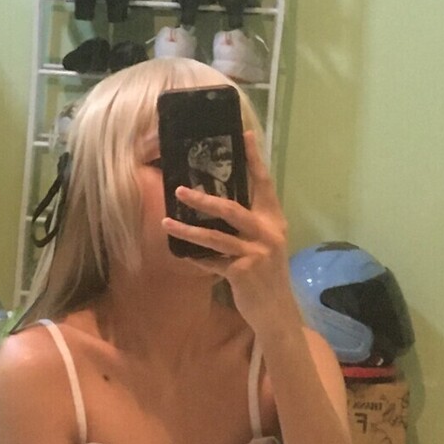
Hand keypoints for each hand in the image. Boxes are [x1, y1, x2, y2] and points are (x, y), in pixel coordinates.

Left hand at [162, 131, 301, 337]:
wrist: (277, 310)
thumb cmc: (267, 274)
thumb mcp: (266, 243)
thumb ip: (249, 224)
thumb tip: (219, 203)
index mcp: (274, 219)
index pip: (264, 183)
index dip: (254, 159)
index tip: (244, 134)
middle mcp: (268, 232)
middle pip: (231, 208)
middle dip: (203, 199)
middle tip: (179, 189)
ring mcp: (256, 253)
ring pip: (215, 237)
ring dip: (188, 230)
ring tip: (167, 223)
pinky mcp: (243, 272)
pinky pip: (212, 262)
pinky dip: (197, 259)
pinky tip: (182, 255)